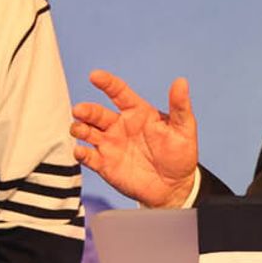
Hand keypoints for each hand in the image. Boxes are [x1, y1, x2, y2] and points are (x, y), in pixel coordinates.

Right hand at [73, 73, 199, 207]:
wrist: (174, 186)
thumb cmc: (180, 154)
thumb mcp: (184, 129)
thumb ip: (180, 106)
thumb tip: (181, 82)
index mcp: (137, 112)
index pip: (119, 92)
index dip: (107, 83)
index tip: (95, 76)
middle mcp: (119, 125)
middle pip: (97, 113)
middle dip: (86, 110)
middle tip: (79, 110)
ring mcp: (110, 144)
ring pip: (87, 131)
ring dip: (79, 128)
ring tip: (77, 129)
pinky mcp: (105, 164)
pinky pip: (88, 156)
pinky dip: (81, 153)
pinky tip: (80, 151)